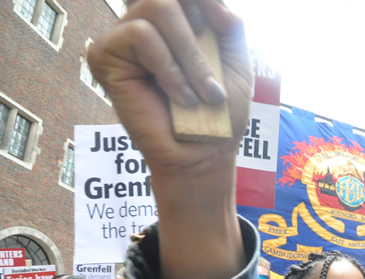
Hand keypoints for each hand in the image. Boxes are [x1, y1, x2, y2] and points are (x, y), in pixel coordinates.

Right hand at [88, 0, 252, 278]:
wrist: (206, 153)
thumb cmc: (220, 112)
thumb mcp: (237, 61)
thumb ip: (227, 23)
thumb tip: (213, 4)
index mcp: (177, 19)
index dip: (205, 3)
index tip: (224, 30)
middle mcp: (147, 20)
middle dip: (200, 40)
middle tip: (213, 87)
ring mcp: (122, 36)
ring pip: (159, 8)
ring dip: (190, 58)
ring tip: (201, 96)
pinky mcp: (104, 55)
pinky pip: (140, 35)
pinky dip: (169, 68)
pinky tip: (180, 98)